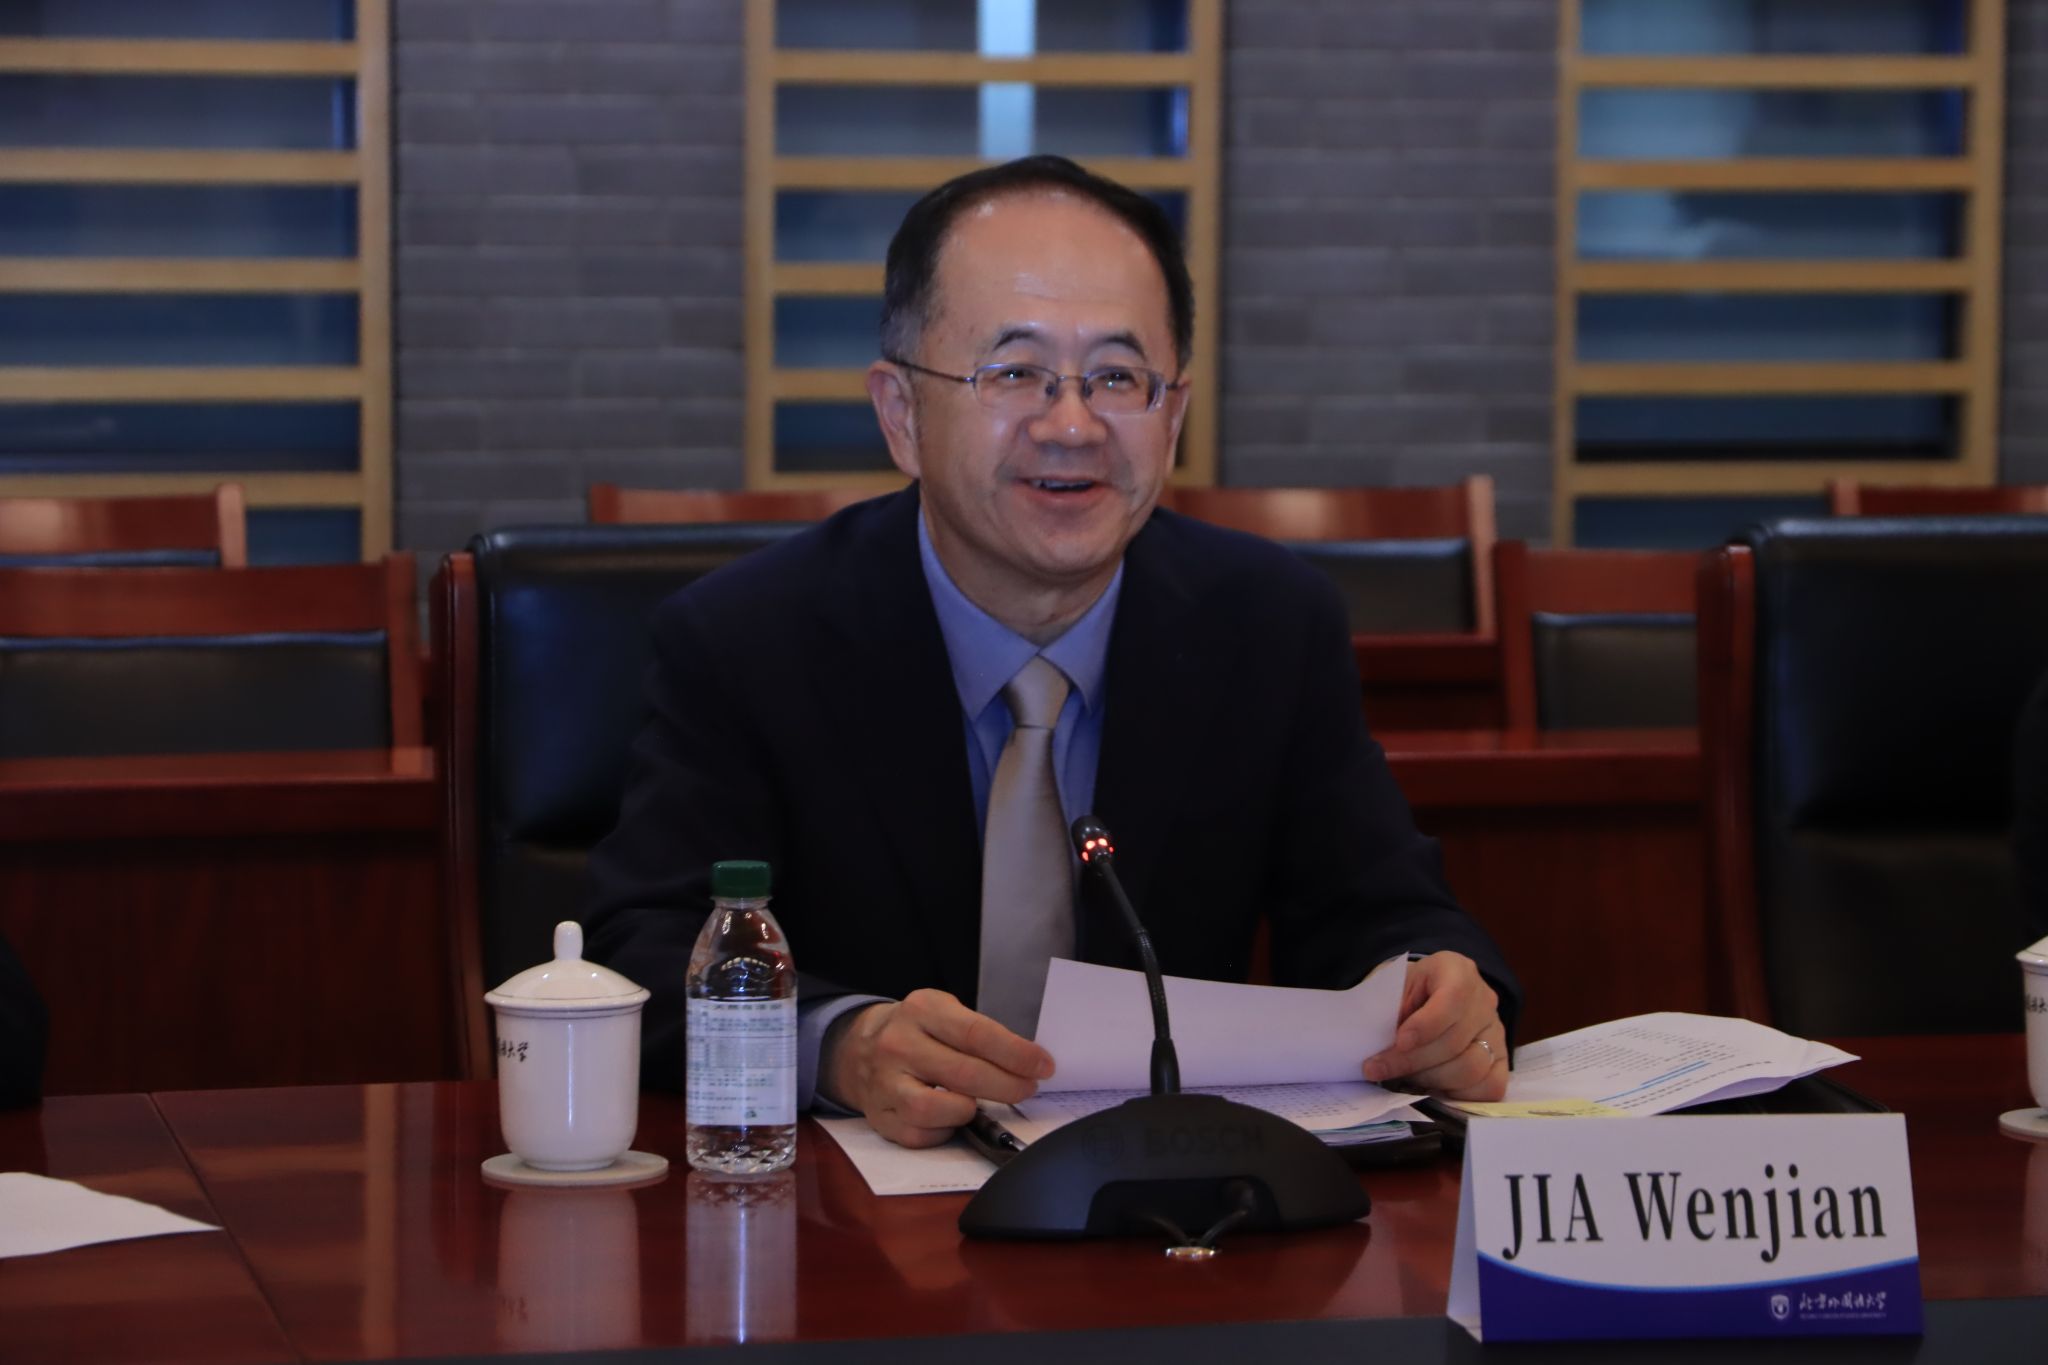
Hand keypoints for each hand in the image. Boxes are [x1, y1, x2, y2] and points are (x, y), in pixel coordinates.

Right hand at [821, 989, 1055, 1147]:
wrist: (856, 1049)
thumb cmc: (916, 1031)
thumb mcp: (943, 1012)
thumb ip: (979, 1033)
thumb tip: (1028, 1063)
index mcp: (921, 1010)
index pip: (977, 1034)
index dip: (1016, 1054)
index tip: (1043, 1066)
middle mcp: (898, 1045)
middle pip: (965, 1074)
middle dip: (1007, 1086)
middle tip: (1028, 1088)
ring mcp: (885, 1083)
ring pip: (937, 1109)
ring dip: (970, 1110)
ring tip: (979, 1103)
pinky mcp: (880, 1117)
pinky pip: (921, 1134)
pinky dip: (945, 1130)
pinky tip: (950, 1117)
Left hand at [1360, 952, 1506, 1100]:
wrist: (1425, 998)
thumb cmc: (1405, 992)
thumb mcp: (1391, 988)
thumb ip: (1386, 1010)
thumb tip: (1378, 1046)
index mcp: (1457, 970)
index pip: (1452, 999)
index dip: (1425, 1026)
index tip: (1399, 1042)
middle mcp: (1484, 1000)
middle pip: (1455, 1042)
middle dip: (1412, 1061)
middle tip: (1378, 1069)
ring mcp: (1496, 1031)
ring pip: (1471, 1068)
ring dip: (1430, 1080)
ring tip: (1403, 1078)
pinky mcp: (1501, 1061)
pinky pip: (1490, 1087)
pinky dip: (1457, 1094)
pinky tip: (1432, 1087)